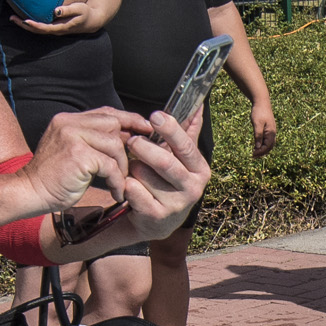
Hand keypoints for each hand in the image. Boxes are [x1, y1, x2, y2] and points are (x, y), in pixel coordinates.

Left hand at [17, 0, 115, 37]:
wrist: (90, 21)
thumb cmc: (85, 13)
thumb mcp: (80, 9)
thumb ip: (68, 10)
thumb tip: (56, 11)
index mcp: (61, 27)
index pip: (45, 28)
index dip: (34, 25)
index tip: (25, 20)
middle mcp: (55, 30)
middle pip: (36, 30)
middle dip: (24, 25)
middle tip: (12, 18)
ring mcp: (53, 29)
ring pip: (36, 29)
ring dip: (24, 24)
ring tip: (12, 17)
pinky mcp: (52, 26)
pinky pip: (38, 26)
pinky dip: (30, 23)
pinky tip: (22, 16)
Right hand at [22, 109, 126, 214]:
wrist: (29, 193)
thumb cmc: (54, 178)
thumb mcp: (73, 152)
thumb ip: (93, 140)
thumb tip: (128, 138)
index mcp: (68, 120)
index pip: (106, 112)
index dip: (129, 120)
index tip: (146, 130)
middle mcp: (69, 123)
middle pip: (113, 124)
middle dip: (129, 145)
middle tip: (134, 165)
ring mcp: (72, 137)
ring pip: (114, 144)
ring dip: (122, 167)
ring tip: (120, 183)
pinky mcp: (78, 155)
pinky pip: (110, 165)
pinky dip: (117, 181)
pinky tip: (115, 192)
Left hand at [109, 108, 211, 245]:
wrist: (157, 221)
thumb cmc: (167, 182)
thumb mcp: (180, 159)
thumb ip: (188, 132)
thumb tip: (198, 104)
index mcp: (200, 170)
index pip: (186, 146)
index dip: (171, 130)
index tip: (155, 116)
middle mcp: (193, 189)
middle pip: (165, 162)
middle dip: (144, 148)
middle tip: (130, 140)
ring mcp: (175, 206)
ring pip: (144, 176)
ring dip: (132, 167)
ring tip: (132, 168)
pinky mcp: (156, 217)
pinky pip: (133, 191)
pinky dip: (125, 184)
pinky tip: (127, 185)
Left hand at [247, 100, 277, 156]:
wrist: (262, 102)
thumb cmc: (259, 113)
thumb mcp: (257, 124)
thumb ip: (258, 136)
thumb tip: (258, 147)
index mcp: (271, 133)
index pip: (267, 146)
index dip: (260, 152)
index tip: (253, 154)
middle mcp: (273, 133)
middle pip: (269, 147)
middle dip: (262, 153)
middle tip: (253, 156)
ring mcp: (271, 131)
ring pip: (269, 144)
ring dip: (263, 150)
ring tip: (255, 153)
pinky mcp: (269, 129)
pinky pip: (267, 140)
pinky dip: (263, 144)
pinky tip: (257, 145)